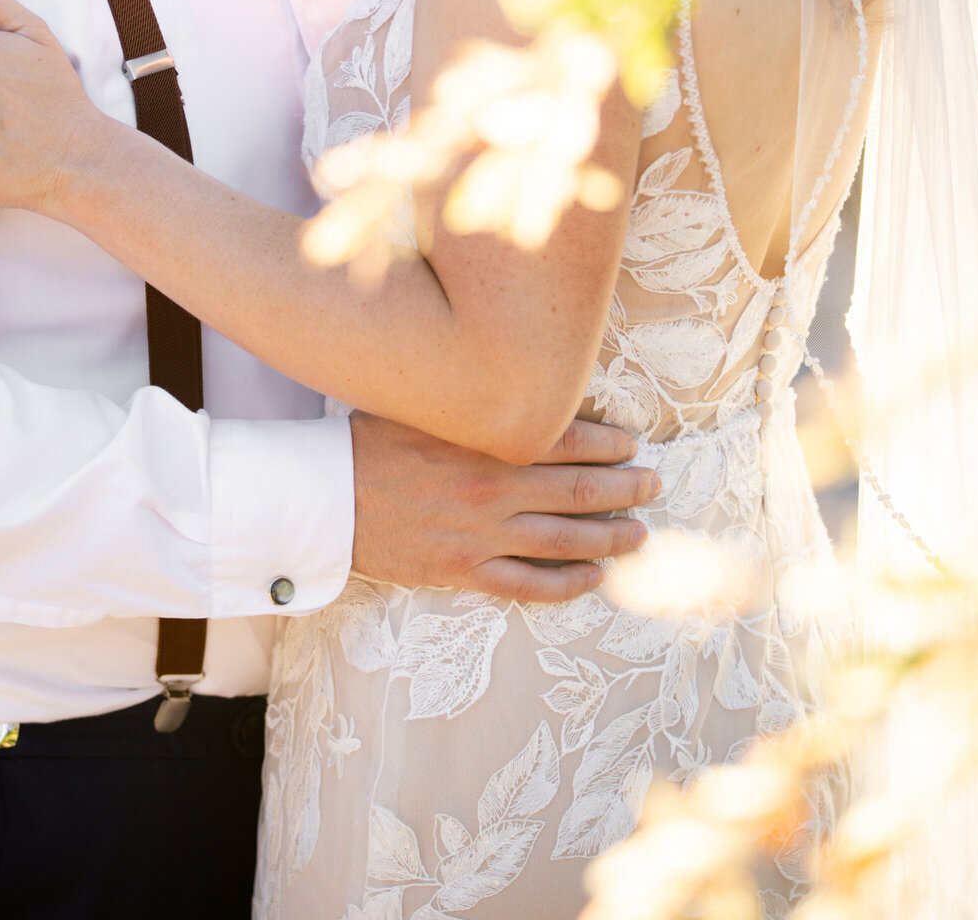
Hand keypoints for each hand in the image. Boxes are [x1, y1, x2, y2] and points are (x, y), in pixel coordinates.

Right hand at [350, 410, 658, 602]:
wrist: (323, 496)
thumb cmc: (371, 440)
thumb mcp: (426, 405)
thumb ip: (477, 403)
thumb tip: (527, 390)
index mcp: (485, 441)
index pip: (568, 439)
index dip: (610, 443)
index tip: (633, 443)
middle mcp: (493, 489)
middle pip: (580, 491)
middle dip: (625, 488)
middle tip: (653, 484)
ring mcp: (481, 536)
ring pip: (566, 541)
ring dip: (611, 537)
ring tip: (640, 533)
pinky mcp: (462, 572)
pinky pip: (529, 586)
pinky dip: (567, 585)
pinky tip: (593, 578)